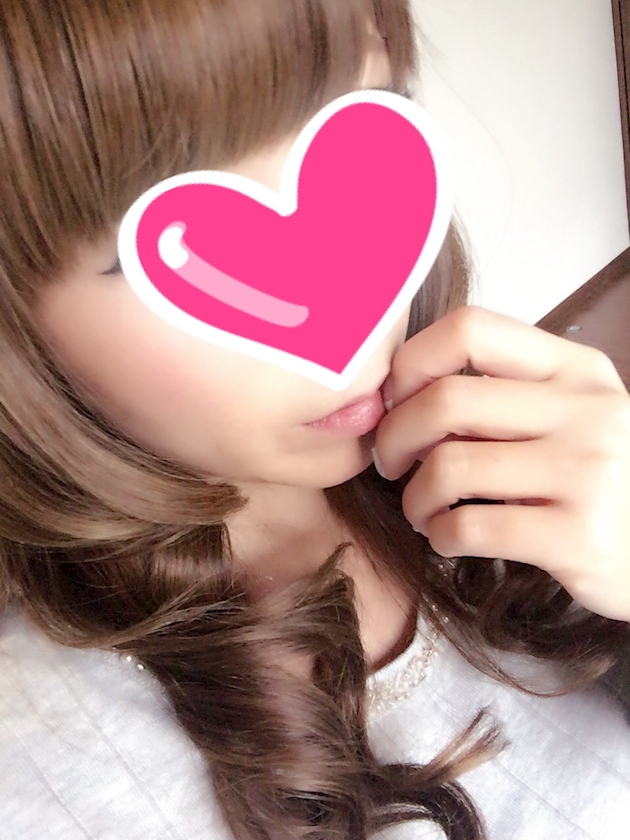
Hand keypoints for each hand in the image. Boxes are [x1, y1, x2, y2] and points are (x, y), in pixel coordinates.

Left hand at [372, 305, 629, 621]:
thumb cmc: (599, 481)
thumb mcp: (572, 416)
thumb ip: (504, 393)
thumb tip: (399, 393)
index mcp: (576, 369)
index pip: (469, 328)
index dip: (411, 362)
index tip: (396, 401)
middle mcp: (587, 410)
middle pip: (445, 400)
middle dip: (394, 436)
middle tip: (392, 464)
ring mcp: (587, 472)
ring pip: (447, 467)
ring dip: (414, 497)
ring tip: (422, 511)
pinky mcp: (578, 537)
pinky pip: (469, 528)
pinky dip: (439, 535)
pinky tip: (447, 537)